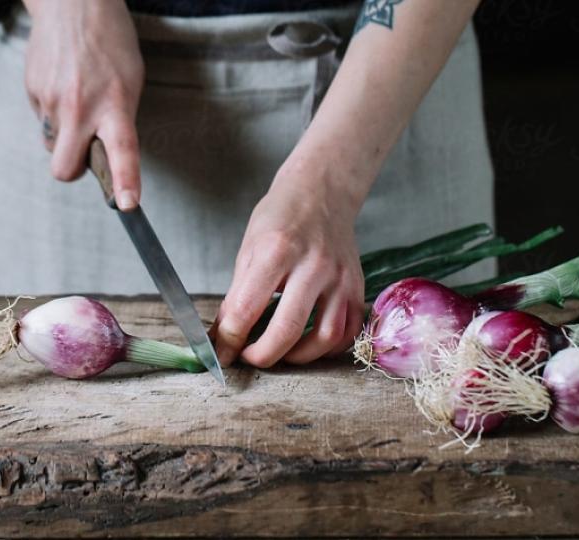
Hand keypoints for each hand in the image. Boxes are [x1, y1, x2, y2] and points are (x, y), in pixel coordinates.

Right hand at [23, 0, 143, 208]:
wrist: (74, 3)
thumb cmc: (111, 46)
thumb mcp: (129, 83)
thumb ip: (117, 121)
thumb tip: (101, 155)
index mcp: (114, 105)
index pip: (122, 151)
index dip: (125, 181)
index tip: (128, 205)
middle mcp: (81, 107)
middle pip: (64, 169)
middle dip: (71, 170)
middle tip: (83, 153)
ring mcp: (52, 100)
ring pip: (52, 142)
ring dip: (63, 133)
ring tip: (76, 98)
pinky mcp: (32, 90)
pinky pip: (42, 118)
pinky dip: (52, 110)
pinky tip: (62, 83)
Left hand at [211, 158, 365, 367]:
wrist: (322, 193)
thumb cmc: (281, 217)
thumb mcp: (249, 249)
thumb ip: (237, 295)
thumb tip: (222, 336)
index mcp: (277, 251)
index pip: (247, 309)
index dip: (230, 339)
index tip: (222, 352)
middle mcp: (314, 266)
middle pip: (288, 330)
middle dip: (263, 355)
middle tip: (250, 357)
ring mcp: (340, 279)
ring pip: (325, 338)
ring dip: (299, 356)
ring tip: (281, 351)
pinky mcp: (357, 288)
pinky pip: (347, 332)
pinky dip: (327, 348)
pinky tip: (309, 344)